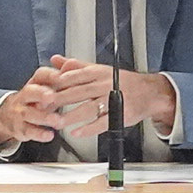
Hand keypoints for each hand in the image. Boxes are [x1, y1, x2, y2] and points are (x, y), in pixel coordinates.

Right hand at [0, 62, 82, 149]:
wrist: (9, 115)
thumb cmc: (36, 99)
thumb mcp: (46, 87)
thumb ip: (60, 77)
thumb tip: (73, 64)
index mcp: (34, 83)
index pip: (40, 75)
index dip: (50, 76)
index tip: (60, 77)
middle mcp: (25, 96)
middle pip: (31, 92)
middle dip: (41, 94)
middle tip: (52, 97)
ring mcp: (20, 112)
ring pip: (29, 114)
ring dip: (44, 117)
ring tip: (57, 120)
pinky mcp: (20, 128)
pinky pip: (28, 131)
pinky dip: (39, 134)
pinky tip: (49, 135)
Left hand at [42, 60, 167, 134]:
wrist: (149, 92)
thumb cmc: (123, 81)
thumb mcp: (99, 69)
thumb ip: (76, 66)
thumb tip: (56, 60)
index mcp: (98, 72)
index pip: (73, 76)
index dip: (56, 84)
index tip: (43, 90)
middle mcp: (105, 84)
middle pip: (78, 92)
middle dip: (60, 100)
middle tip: (44, 106)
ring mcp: (113, 100)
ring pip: (89, 108)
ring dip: (71, 116)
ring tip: (57, 122)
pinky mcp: (120, 115)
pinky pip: (102, 122)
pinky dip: (89, 128)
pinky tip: (77, 132)